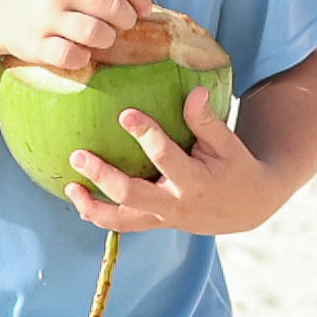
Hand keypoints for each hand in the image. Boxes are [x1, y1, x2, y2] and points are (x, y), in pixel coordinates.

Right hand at [0, 0, 161, 77]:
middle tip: (121, 25)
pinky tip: (80, 52)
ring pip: (98, 34)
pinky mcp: (36, 45)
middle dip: (127, 21)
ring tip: (102, 38)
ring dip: (108, 40)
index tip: (142, 9)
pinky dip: (83, 58)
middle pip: (115, 8)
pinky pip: (73, 57)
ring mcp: (47, 17)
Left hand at [53, 76, 276, 234]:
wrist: (247, 208)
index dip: (145, 135)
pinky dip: (100, 215)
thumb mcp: (228, 142)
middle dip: (103, 176)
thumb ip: (206, 120)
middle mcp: (175, 204)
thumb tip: (195, 91)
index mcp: (195, 181)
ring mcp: (163, 217)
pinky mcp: (155, 222)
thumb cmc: (235, 168)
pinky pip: (123, 224)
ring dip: (93, 206)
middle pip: (132, 194)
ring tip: (70, 188)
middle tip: (78, 155)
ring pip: (122, 220)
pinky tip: (80, 200)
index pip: (165, 157)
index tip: (125, 113)